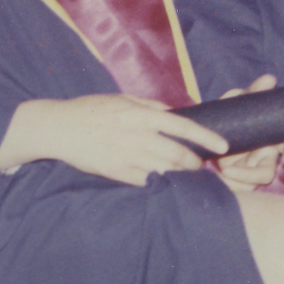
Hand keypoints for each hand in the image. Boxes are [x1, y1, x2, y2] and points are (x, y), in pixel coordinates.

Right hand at [0, 93, 226, 186]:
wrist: (59, 127)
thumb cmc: (93, 109)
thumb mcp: (124, 99)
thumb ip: (151, 107)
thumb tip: (176, 113)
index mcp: (142, 115)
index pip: (184, 127)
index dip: (206, 137)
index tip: (223, 145)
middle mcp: (138, 136)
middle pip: (177, 154)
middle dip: (195, 163)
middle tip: (203, 166)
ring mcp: (126, 156)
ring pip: (163, 170)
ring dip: (180, 175)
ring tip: (190, 176)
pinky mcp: (114, 172)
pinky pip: (143, 181)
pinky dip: (157, 183)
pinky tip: (165, 184)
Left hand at [210, 75, 283, 191]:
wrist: (209, 129)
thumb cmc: (233, 112)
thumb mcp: (241, 100)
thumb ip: (254, 92)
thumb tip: (270, 79)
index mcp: (272, 136)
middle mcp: (264, 155)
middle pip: (268, 172)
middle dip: (251, 176)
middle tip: (229, 171)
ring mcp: (249, 168)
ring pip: (249, 184)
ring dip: (233, 180)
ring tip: (219, 169)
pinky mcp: (236, 179)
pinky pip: (237, 188)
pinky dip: (227, 184)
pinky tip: (217, 175)